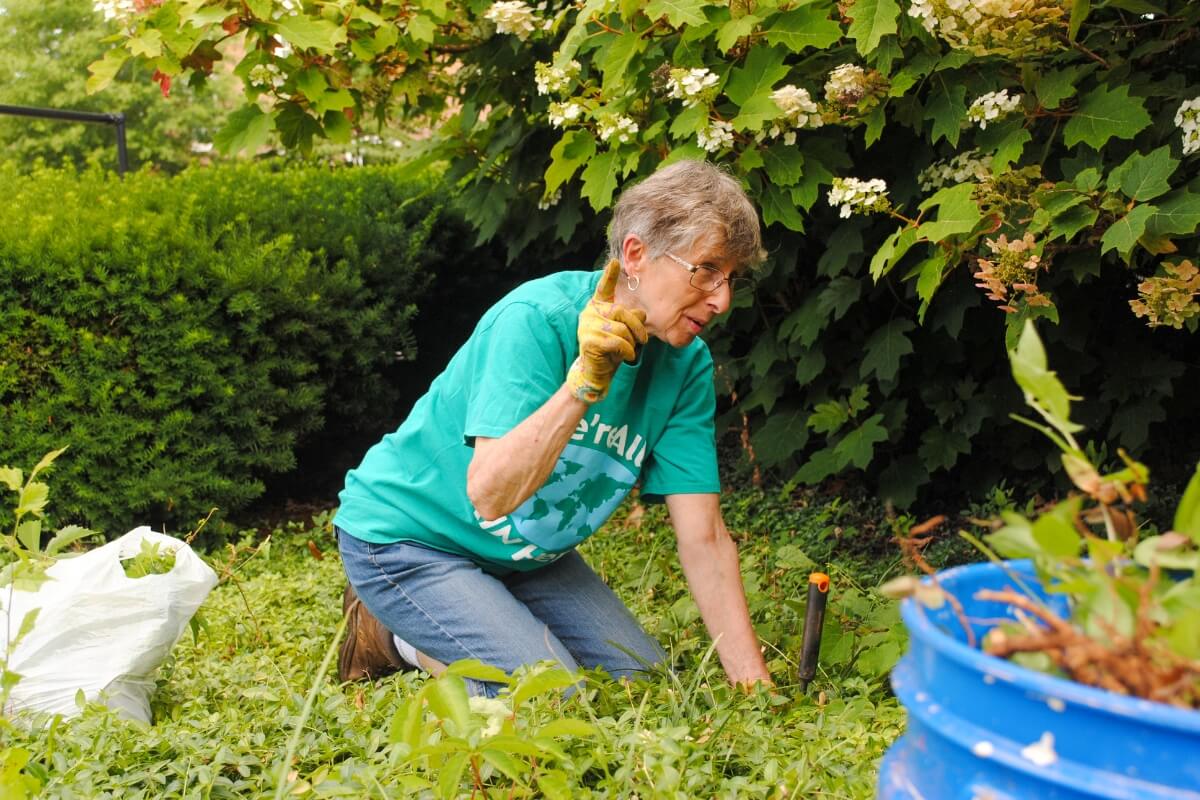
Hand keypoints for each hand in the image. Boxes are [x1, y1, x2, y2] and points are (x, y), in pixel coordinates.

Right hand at [566, 259, 647, 402]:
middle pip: (622, 312)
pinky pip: (617, 342)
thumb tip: (641, 312)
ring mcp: (587, 327)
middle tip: (643, 340)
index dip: (609, 276)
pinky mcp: (588, 341)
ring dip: (631, 342)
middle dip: (637, 327)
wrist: (597, 372)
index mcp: (598, 307)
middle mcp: (589, 313)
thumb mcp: (626, 332)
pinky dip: (627, 350)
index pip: (604, 289)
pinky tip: (626, 356)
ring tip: (629, 350)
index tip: (615, 262)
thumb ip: (632, 319)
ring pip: (621, 329)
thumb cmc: (612, 350)